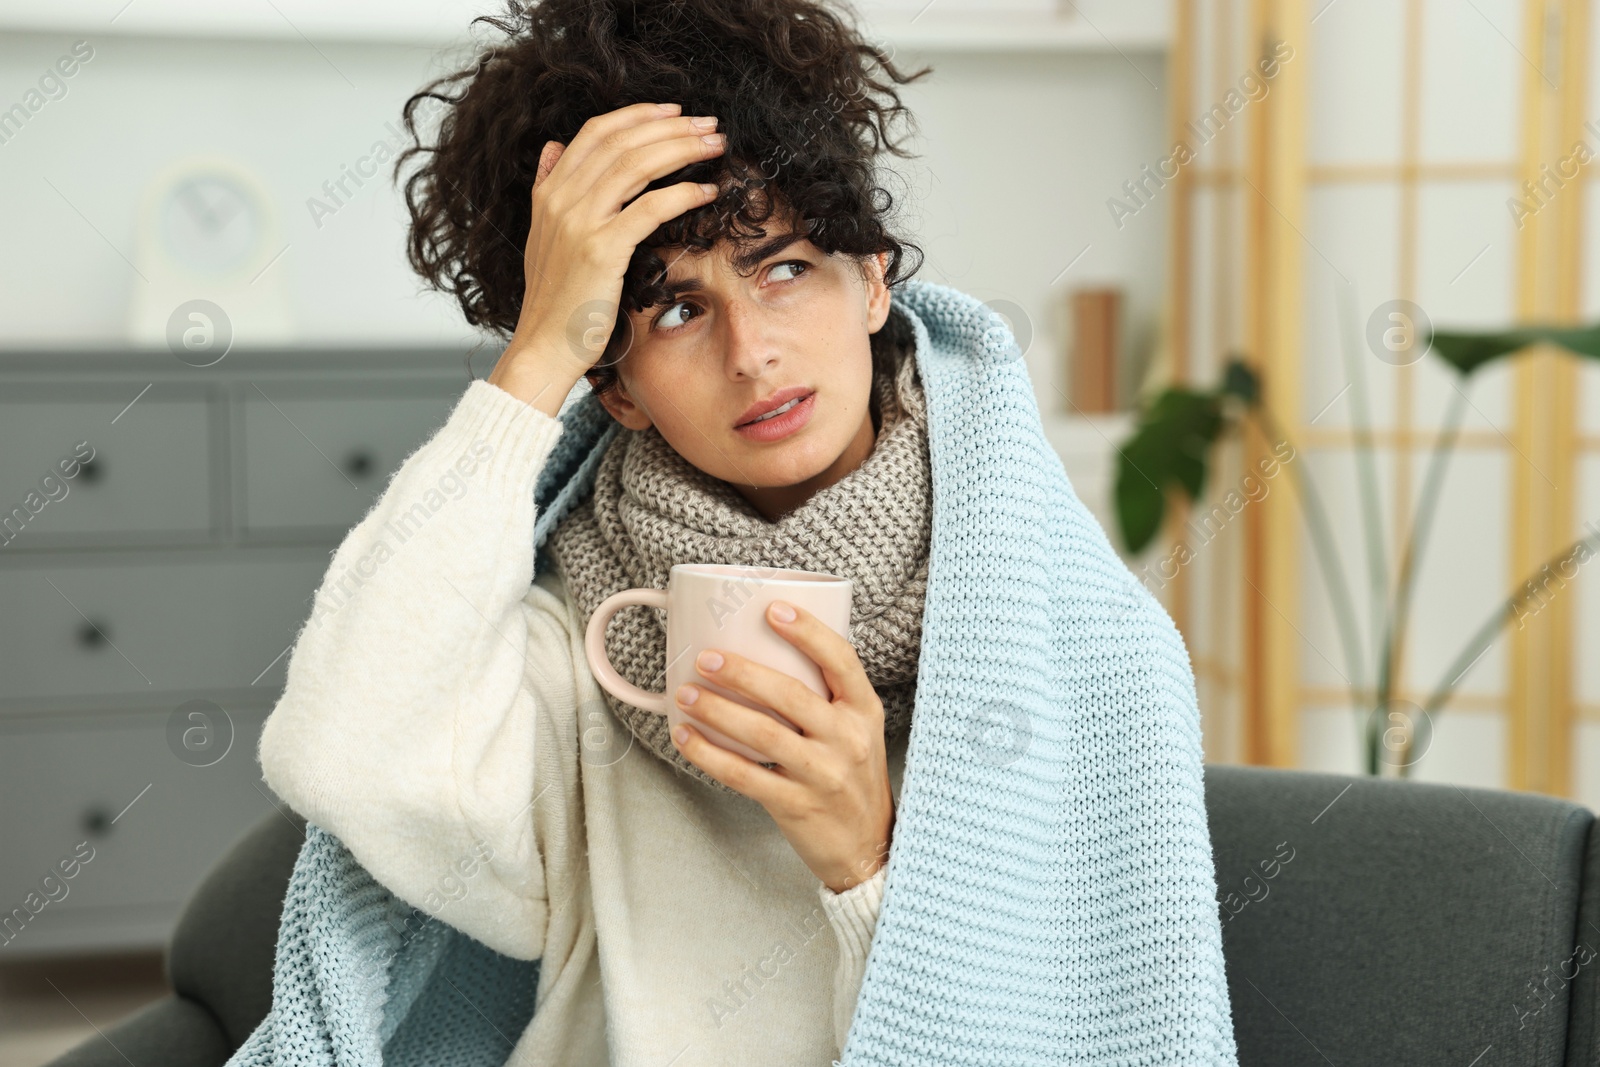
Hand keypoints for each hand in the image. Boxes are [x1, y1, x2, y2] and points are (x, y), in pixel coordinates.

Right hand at [487, 100, 726, 409]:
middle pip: (622, 142)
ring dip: (683, 149)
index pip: (596, 133)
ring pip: (636, 165)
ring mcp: (579, 223)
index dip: (638, 116)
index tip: (674, 113)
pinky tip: (707, 192)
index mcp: (549, 192)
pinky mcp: (601, 249)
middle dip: (671, 127)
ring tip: (715, 146)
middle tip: (708, 125)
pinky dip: (683, 193)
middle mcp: (561, 200)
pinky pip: (649, 208)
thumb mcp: (542, 237)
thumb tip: (553, 147)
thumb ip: (547, 188)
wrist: (543, 347)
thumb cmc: (554, 300)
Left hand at [671, 600, 894, 894]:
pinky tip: (686, 738)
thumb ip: (825, 697)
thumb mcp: (857, 731)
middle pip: (791, 694)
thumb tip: (762, 651)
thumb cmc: (852, 779)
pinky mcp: (796, 806)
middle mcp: (847, 738)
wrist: (868, 849)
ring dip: (717, 710)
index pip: (841, 660)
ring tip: (685, 694)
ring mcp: (823, 774)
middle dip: (742, 672)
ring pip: (763, 734)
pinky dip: (709, 755)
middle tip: (705, 657)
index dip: (808, 631)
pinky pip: (744, 776)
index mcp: (864, 710)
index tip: (772, 609)